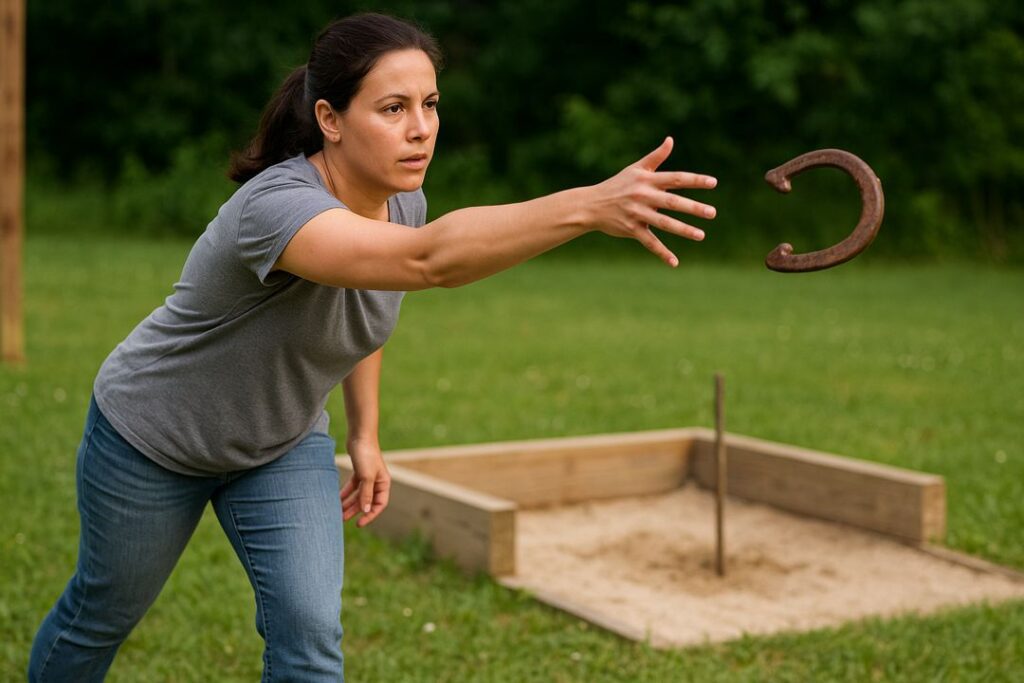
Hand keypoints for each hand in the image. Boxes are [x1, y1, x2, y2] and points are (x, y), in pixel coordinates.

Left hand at [341, 437, 390, 527]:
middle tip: (342, 519)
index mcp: (384, 483)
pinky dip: (345, 493)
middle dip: (355, 511)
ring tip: (338, 512)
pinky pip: (352, 487)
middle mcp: (377, 482)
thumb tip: (366, 511)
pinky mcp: (359, 472)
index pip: (379, 504)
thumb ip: (366, 494)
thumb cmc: (366, 455)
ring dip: (349, 504)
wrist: (359, 435)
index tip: (359, 523)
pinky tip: (337, 499)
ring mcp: (368, 477)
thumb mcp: (366, 477)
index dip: (370, 515)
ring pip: (358, 495)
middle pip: (366, 501)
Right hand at [588, 136, 716, 266]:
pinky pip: (649, 242)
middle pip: (672, 202)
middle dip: (693, 208)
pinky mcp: (631, 229)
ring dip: (683, 229)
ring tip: (701, 235)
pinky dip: (662, 253)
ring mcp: (637, 214)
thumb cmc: (617, 185)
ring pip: (663, 223)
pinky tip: (675, 262)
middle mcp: (643, 196)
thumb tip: (670, 140)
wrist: (591, 205)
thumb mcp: (635, 169)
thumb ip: (656, 157)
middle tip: (712, 213)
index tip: (713, 183)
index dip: (694, 180)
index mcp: (647, 180)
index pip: (676, 178)